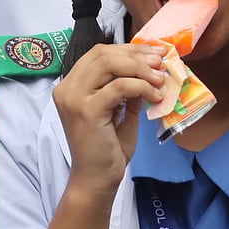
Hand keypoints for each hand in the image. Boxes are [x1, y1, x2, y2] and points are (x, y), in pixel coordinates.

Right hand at [53, 43, 165, 199]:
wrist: (96, 179)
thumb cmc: (108, 148)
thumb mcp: (121, 110)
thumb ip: (130, 88)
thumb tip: (152, 66)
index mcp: (72, 85)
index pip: (100, 53)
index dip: (130, 49)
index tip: (156, 53)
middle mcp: (67, 87)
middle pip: (103, 53)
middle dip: (137, 55)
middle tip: (161, 63)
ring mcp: (73, 98)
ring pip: (109, 64)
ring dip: (140, 68)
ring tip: (160, 79)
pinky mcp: (85, 110)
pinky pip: (119, 86)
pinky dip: (141, 87)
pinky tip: (155, 96)